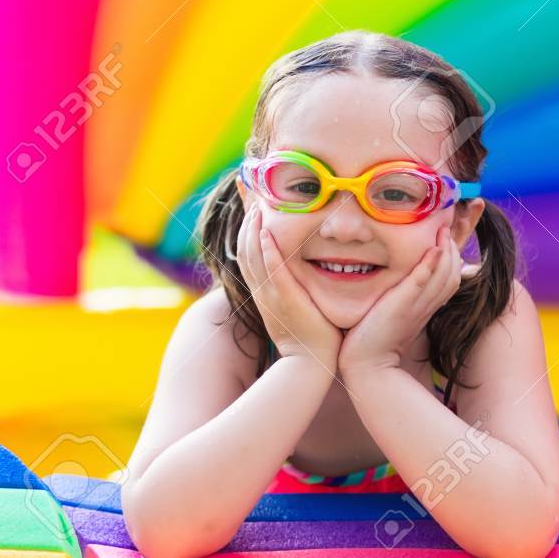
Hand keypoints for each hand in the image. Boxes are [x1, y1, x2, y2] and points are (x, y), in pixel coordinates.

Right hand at [236, 202, 341, 372]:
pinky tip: (266, 233)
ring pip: (253, 256)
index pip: (248, 253)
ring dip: (253, 229)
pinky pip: (271, 272)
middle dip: (247, 219)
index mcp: (264, 291)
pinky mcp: (285, 300)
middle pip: (244, 249)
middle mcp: (262, 291)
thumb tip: (309, 272)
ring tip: (257, 204)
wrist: (312, 365)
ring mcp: (270, 295)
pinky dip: (267, 252)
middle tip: (249, 192)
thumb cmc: (314, 337)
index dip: (247, 227)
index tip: (251, 204)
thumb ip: (300, 287)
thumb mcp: (301, 306)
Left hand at [338, 225, 462, 378]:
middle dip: (454, 248)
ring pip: (443, 277)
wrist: (365, 365)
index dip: (453, 257)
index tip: (446, 237)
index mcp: (425, 308)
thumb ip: (402, 299)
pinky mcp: (401, 307)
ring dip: (447, 251)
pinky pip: (420, 284)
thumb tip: (400, 284)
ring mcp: (415, 307)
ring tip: (443, 230)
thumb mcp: (394, 315)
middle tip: (447, 226)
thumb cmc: (374, 340)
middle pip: (452, 274)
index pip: (451, 279)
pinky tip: (434, 250)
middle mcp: (425, 306)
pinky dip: (429, 267)